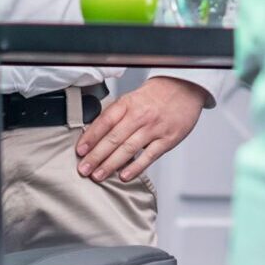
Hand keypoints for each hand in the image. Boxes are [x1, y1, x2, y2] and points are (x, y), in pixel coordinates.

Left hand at [77, 77, 206, 181]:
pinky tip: (124, 175)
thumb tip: (95, 135)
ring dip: (111, 164)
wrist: (184, 88)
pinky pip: (149, 156)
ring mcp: (154, 128)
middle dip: (96, 156)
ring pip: (128, 149)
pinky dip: (135, 168)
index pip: (105, 122)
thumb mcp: (132, 98)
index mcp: (128, 104)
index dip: (90, 137)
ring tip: (99, 175)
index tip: (80, 151)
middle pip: (113, 138)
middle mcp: (140, 115)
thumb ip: (116, 115)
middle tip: (84, 169)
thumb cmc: (156, 95)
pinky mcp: (167, 139)